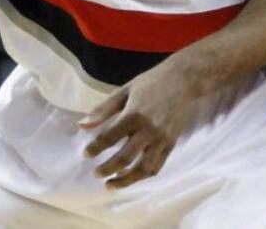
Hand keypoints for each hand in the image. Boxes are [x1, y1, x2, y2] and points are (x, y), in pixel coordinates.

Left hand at [79, 60, 199, 188]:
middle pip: (125, 157)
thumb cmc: (151, 83)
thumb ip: (103, 110)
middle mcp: (149, 129)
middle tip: (96, 174)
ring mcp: (162, 139)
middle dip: (108, 169)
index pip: (110, 137)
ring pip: (143, 168)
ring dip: (126, 180)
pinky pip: (157, 166)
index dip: (95, 148)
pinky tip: (131, 176)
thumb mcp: (124, 91)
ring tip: (111, 184)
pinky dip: (142, 175)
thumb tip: (81, 125)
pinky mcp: (171, 144)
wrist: (184, 81)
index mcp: (135, 114)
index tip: (86, 154)